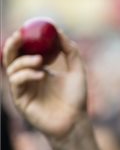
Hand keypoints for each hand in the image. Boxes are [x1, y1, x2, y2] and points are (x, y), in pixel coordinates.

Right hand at [3, 28, 105, 149]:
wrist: (75, 121)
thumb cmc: (76, 98)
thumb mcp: (77, 70)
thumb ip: (70, 50)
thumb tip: (59, 30)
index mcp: (38, 70)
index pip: (25, 51)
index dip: (23, 39)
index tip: (27, 28)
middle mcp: (28, 78)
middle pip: (11, 57)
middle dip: (13, 45)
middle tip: (20, 36)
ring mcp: (22, 89)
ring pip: (12, 68)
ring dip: (24, 61)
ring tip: (40, 61)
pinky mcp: (20, 100)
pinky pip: (16, 82)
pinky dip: (26, 74)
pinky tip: (41, 75)